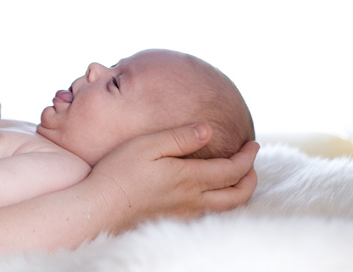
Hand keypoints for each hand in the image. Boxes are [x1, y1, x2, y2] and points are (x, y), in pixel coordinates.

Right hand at [89, 123, 258, 229]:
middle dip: (251, 178)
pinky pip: (208, 216)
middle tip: (251, 163)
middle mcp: (192, 200)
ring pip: (225, 209)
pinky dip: (221, 204)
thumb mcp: (148, 145)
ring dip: (238, 193)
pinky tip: (210, 195)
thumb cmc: (119, 172)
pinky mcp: (172, 222)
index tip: (254, 144)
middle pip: (237, 196)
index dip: (248, 157)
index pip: (232, 170)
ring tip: (237, 179)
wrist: (98, 209)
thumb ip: (180, 137)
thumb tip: (208, 130)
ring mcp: (183, 215)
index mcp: (189, 178)